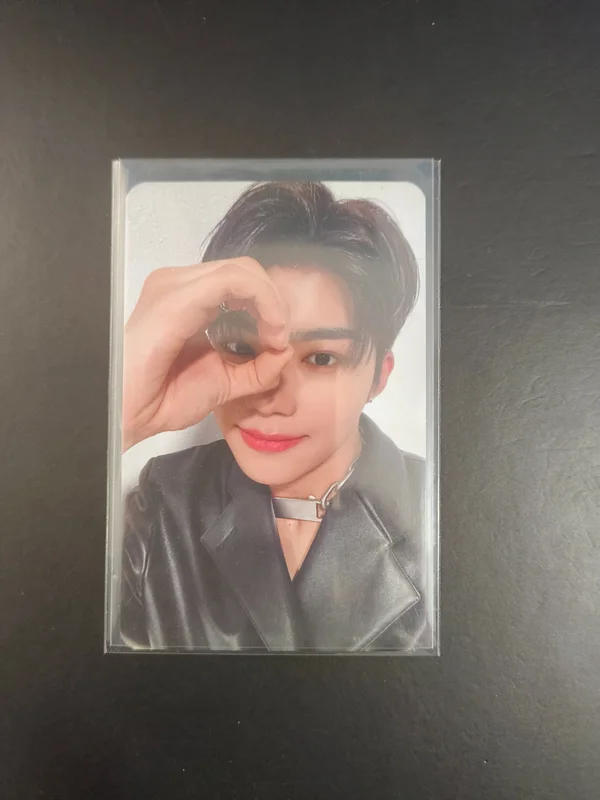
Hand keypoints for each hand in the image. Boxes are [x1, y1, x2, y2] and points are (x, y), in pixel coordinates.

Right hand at [122, 257, 291, 450]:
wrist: (130, 414)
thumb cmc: (164, 399)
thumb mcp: (226, 383)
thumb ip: (258, 368)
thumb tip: (286, 351)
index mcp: (189, 299)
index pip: (240, 281)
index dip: (270, 304)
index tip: (280, 341)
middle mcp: (180, 284)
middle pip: (243, 270)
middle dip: (274, 299)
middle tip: (281, 336)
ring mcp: (176, 286)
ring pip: (241, 270)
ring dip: (270, 299)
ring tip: (275, 335)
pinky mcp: (178, 296)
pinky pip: (232, 281)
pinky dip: (262, 300)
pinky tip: (269, 329)